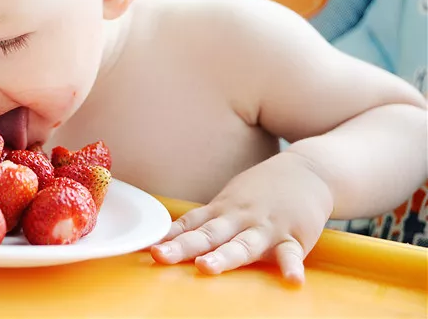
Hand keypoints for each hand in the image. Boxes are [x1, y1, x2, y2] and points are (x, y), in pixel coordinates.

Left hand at [151, 151, 333, 283]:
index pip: (190, 225)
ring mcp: (266, 227)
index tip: (145, 248)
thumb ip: (205, 222)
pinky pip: (292, 254)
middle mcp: (239, 218)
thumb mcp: (229, 202)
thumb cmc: (261, 191)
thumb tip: (170, 238)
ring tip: (207, 267)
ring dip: (225, 256)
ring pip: (243, 245)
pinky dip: (291, 267)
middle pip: (208, 235)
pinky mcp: (294, 237)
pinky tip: (291, 281)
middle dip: (184, 247)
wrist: (307, 171)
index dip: (167, 236)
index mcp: (221, 211)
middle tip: (162, 256)